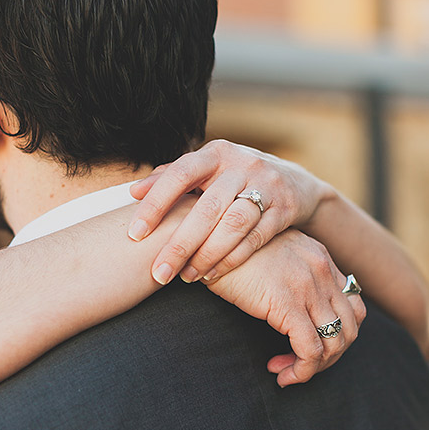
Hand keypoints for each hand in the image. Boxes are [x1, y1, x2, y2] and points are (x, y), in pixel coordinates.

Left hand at [127, 139, 333, 284]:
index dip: (157, 203)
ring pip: (233, 225)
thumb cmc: (234, 177)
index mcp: (215, 153)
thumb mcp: (206, 169)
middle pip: (207, 208)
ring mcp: (267, 186)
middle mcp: (242, 166)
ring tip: (186, 276)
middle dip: (180, 244)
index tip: (135, 233)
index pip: (181, 173)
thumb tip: (133, 191)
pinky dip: (231, 260)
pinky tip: (210, 275)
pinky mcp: (283, 209)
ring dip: (206, 255)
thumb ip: (170, 177)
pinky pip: (255, 239)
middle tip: (158, 272)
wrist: (294, 182)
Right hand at [204, 230, 365, 386]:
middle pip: (350, 327)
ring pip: (334, 342)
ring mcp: (307, 286)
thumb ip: (289, 272)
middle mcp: (321, 270)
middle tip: (300, 366)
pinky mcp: (287, 303)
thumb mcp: (270, 254)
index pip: (352, 305)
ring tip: (286, 372)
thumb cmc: (227, 250)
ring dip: (314, 367)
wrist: (205, 239)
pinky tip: (280, 375)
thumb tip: (288, 305)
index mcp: (319, 256)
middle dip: (329, 356)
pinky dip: (301, 371)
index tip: (309, 345)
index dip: (338, 334)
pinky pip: (309, 349)